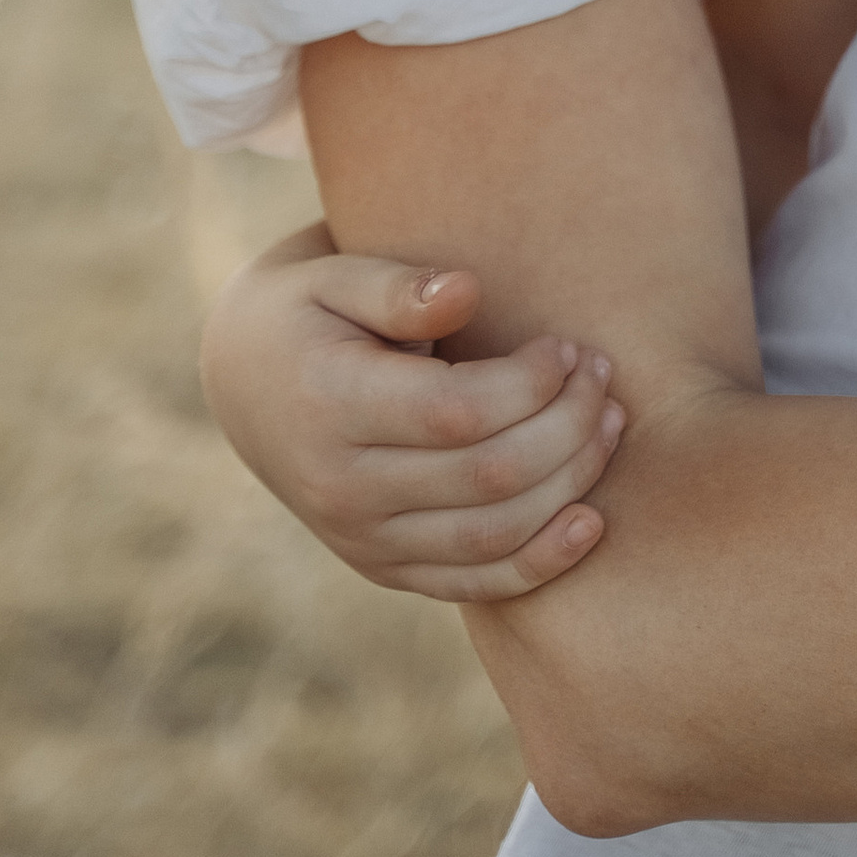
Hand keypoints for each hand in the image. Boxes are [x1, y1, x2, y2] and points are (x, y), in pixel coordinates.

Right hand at [199, 224, 625, 602]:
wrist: (245, 382)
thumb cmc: (306, 307)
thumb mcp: (332, 272)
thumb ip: (397, 286)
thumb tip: (467, 291)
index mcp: (329, 406)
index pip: (456, 413)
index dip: (532, 383)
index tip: (569, 345)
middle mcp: (342, 487)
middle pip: (488, 477)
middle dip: (567, 425)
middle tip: (603, 373)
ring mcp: (362, 539)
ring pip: (492, 535)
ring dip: (571, 482)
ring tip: (611, 421)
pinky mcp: (382, 566)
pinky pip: (473, 584)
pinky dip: (540, 564)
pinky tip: (592, 524)